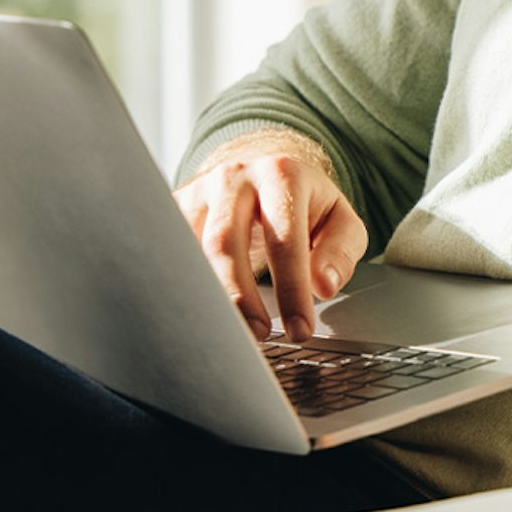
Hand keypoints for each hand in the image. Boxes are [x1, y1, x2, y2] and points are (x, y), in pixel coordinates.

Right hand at [173, 136, 368, 338]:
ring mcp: (199, 190)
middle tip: (259, 336)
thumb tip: (323, 285)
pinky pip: (170, 251)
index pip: (284, 239)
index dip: (291, 289)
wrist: (265, 174)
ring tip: (229, 333)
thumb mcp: (339, 221)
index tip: (299, 331)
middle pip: (224, 241)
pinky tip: (198, 312)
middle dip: (239, 296)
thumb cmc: (306, 206)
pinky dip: (182, 286)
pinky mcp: (176, 207)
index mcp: (281, 174)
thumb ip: (341, 251)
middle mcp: (234, 176)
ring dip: (207, 296)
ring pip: (189, 249)